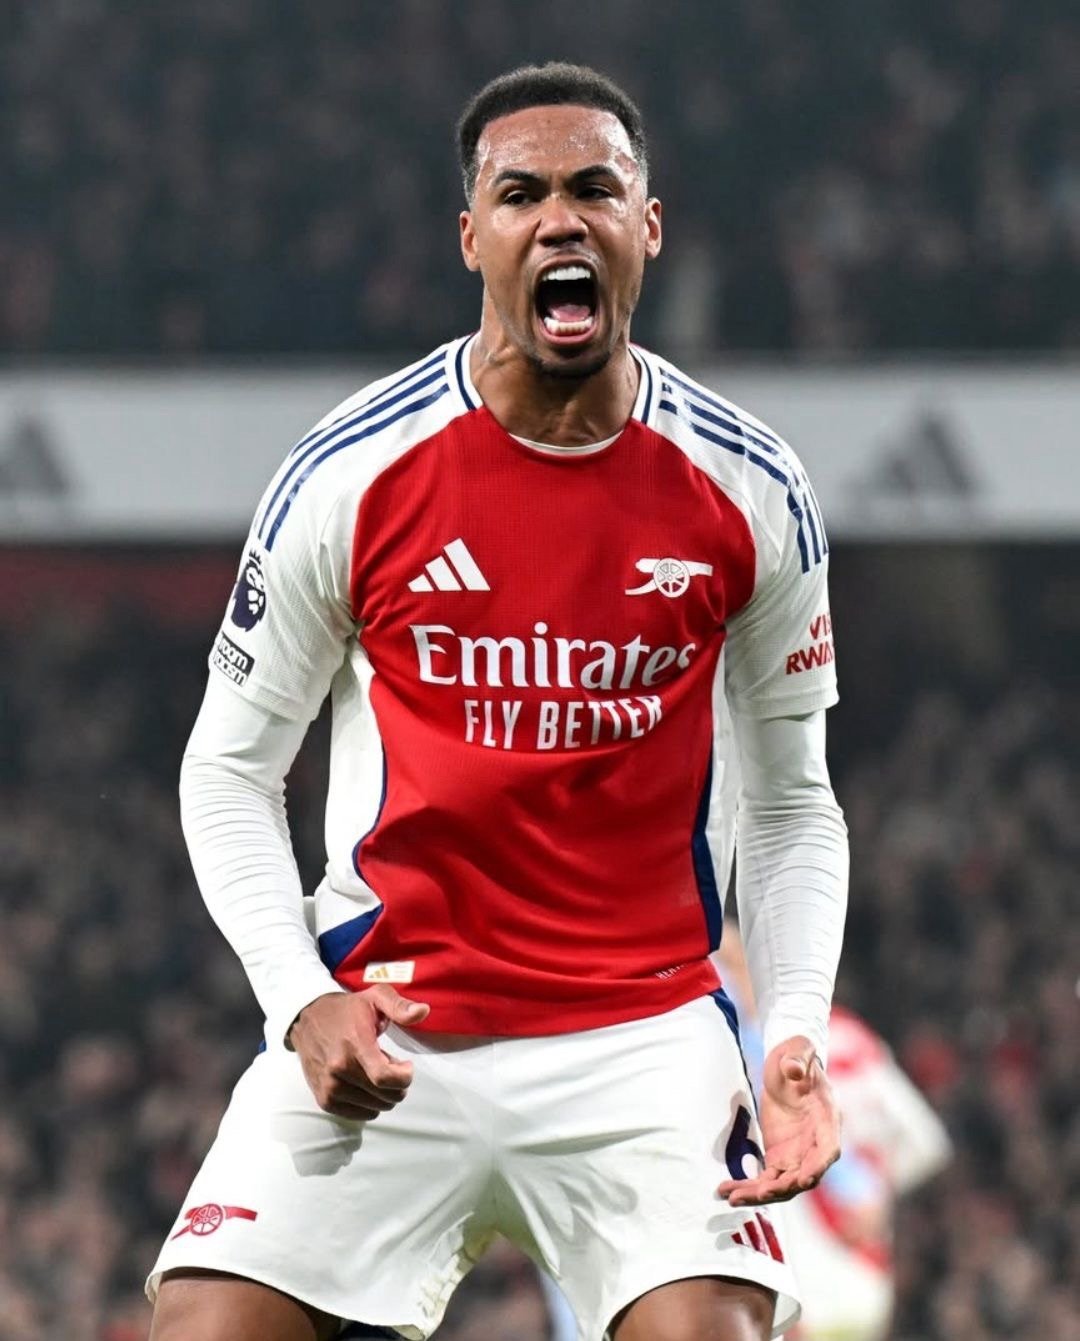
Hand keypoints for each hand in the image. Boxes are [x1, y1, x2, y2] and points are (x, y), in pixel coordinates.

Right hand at [288, 987, 429, 1120]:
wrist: (307, 1021)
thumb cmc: (347, 1010)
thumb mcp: (375, 998)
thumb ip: (400, 1006)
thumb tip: (423, 1011)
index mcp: (354, 1044)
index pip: (384, 1078)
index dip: (404, 1077)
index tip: (406, 1065)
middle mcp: (338, 1070)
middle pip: (385, 1096)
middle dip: (398, 1084)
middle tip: (391, 1065)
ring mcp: (330, 1088)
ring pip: (376, 1108)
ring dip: (384, 1093)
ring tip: (375, 1071)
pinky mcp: (324, 1100)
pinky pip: (361, 1115)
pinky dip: (371, 1103)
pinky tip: (365, 1082)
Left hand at [717, 1034, 839, 1205]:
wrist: (787, 1063)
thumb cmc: (797, 1054)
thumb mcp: (798, 1050)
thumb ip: (798, 1059)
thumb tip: (793, 1069)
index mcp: (827, 1120)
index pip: (827, 1150)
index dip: (817, 1167)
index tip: (803, 1179)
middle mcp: (815, 1144)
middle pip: (802, 1176)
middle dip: (782, 1187)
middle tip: (759, 1193)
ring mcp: (797, 1154)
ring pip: (782, 1184)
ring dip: (759, 1194)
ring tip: (731, 1197)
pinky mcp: (779, 1156)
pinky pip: (766, 1178)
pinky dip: (748, 1186)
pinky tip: (726, 1189)